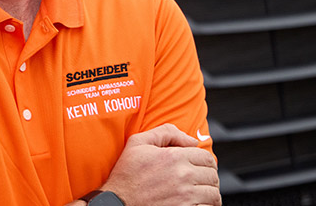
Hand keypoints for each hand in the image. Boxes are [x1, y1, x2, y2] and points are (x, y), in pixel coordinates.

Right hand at [102, 124, 220, 205]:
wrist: (119, 202)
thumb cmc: (127, 174)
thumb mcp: (138, 143)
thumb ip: (166, 133)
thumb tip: (191, 140)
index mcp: (175, 157)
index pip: (206, 157)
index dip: (204, 160)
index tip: (199, 165)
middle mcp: (183, 176)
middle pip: (212, 175)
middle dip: (207, 176)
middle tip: (198, 179)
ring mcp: (186, 196)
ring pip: (214, 194)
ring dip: (209, 192)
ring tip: (199, 192)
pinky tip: (195, 203)